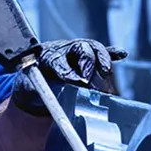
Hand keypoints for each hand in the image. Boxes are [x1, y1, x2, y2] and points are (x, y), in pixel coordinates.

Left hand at [12, 39, 127, 115]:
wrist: (35, 74)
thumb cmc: (32, 84)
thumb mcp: (28, 89)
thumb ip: (38, 92)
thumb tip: (49, 101)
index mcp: (47, 57)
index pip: (59, 62)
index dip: (68, 72)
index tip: (76, 82)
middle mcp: (64, 50)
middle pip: (80, 50)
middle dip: (87, 63)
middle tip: (91, 80)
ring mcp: (77, 50)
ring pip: (93, 49)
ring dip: (102, 60)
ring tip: (107, 73)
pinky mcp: (88, 54)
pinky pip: (102, 52)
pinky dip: (111, 54)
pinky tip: (122, 54)